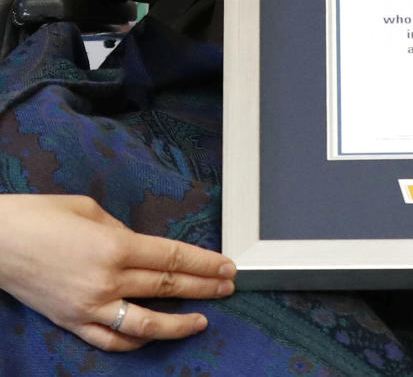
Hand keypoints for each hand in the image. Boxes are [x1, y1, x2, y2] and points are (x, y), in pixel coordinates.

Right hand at [0, 195, 234, 351]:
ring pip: (145, 324)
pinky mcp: (72, 323)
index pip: (173, 259)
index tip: (227, 266)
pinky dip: (135, 342)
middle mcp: (107, 280)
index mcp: (115, 246)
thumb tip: (141, 248)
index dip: (204, 264)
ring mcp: (90, 307)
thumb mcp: (92, 211)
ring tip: (202, 319)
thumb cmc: (43, 217)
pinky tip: (153, 337)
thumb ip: (122, 232)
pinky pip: (111, 340)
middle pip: (167, 288)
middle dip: (204, 287)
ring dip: (179, 323)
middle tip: (228, 286)